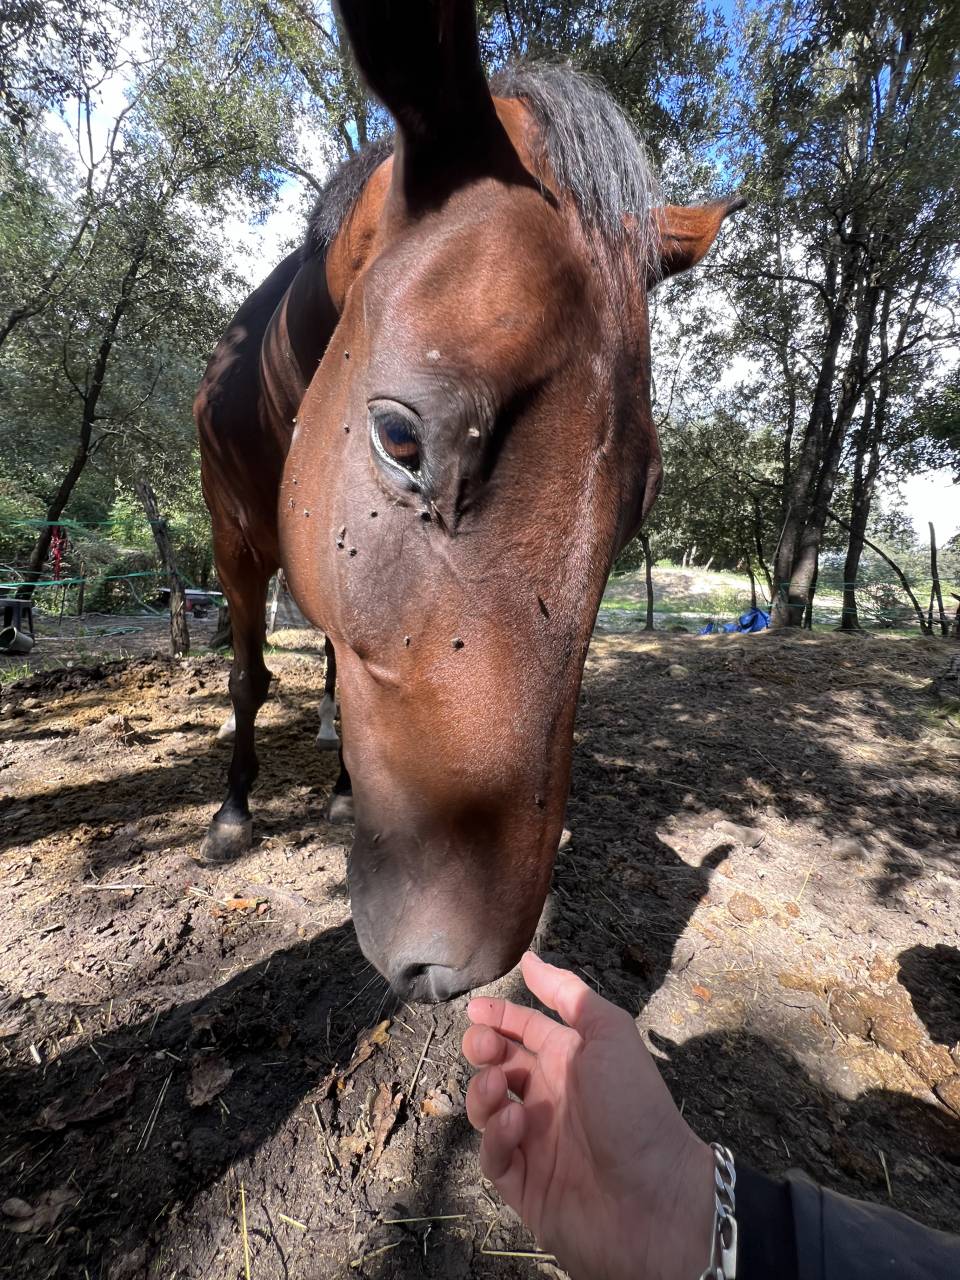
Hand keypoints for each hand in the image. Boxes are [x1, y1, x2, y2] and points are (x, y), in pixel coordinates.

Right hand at [462, 952, 714, 1279]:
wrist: (656, 1198)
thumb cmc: (636, 1108)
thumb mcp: (608, 1035)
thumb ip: (568, 995)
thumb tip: (529, 959)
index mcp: (570, 1062)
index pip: (524, 1032)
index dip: (498, 1019)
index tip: (475, 1010)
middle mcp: (550, 1099)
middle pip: (499, 1067)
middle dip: (483, 1050)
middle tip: (481, 1046)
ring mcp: (536, 1144)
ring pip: (488, 1111)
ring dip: (485, 1092)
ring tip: (501, 1088)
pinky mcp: (526, 1186)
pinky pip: (494, 1157)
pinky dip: (496, 1138)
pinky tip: (517, 1126)